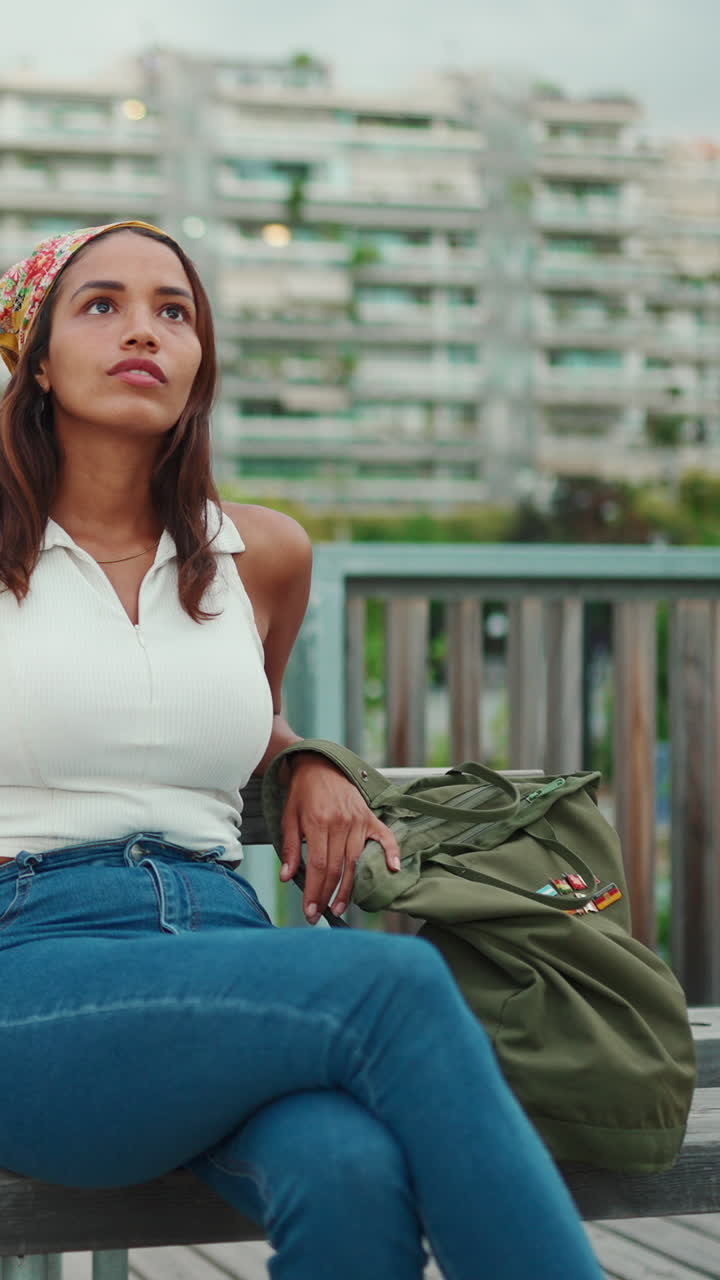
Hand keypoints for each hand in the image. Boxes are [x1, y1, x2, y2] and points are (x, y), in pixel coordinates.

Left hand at [279, 755, 401, 923]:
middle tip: (320, 914)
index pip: (319, 865)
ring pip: (356, 860)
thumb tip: (287, 877)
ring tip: (342, 906)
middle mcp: (341, 822)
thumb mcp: (288, 818)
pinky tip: (394, 869)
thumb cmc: (301, 794)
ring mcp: (358, 819)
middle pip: (337, 867)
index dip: (315, 891)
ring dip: (350, 887)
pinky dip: (391, 852)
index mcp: (318, 822)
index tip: (310, 910)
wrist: (318, 764)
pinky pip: (385, 836)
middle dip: (328, 895)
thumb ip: (291, 848)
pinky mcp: (370, 816)